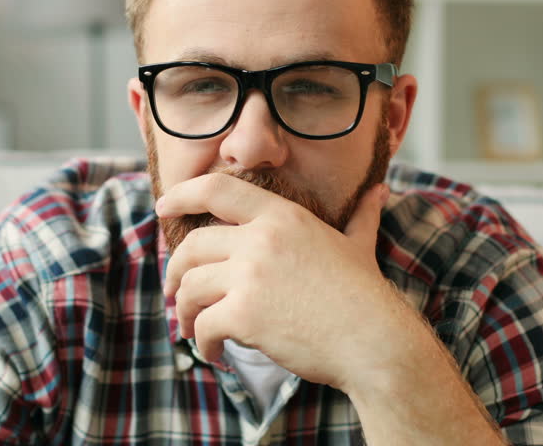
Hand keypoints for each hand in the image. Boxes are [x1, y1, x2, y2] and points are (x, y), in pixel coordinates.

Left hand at [156, 173, 397, 389]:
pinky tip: (214, 352)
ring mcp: (250, 276)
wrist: (375, 343)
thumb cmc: (366, 296)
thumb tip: (378, 191)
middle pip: (192, 246)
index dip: (183, 195)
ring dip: (184, 311)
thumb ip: (360, 216)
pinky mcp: (245, 315)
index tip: (163, 206)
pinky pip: (203, 325)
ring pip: (191, 288)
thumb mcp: (358, 246)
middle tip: (174, 292)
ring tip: (191, 329)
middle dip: (175, 271)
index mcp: (282, 216)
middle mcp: (261, 239)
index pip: (217, 190)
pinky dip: (202, 342)